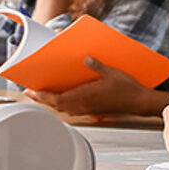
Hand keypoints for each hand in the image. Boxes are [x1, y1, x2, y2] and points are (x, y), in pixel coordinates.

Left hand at [23, 56, 168, 115]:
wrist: (138, 102)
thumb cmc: (127, 89)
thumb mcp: (112, 72)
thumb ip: (97, 66)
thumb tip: (86, 58)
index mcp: (85, 96)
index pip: (56, 99)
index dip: (41, 96)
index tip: (30, 91)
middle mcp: (83, 105)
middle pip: (56, 105)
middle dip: (42, 99)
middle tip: (31, 93)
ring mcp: (87, 109)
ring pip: (63, 109)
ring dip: (51, 103)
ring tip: (44, 96)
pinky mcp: (92, 110)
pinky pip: (72, 110)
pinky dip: (63, 105)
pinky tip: (64, 100)